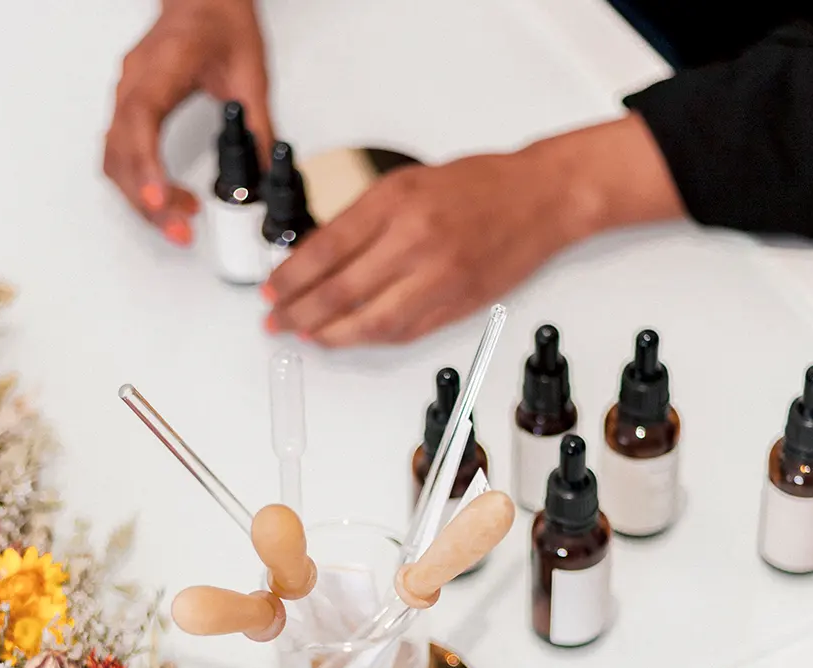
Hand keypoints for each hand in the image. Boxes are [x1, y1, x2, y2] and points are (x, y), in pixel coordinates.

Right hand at [104, 0, 271, 244]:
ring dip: (141, 199)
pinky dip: (138, 185)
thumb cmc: (220, 22)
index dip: (146, 164)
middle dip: (148, 200)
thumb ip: (259, 125)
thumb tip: (266, 172)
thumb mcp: (251, 72)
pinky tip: (165, 201)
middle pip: (123, 150)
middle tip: (181, 231)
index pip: (141, 119)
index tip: (158, 199)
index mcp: (162, 67)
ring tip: (179, 223)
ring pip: (115, 159)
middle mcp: (133, 82)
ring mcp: (125, 96)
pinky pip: (119, 155)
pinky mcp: (128, 110)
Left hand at [264, 115, 684, 346]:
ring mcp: (438, 277)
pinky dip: (369, 340)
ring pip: (369, 322)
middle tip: (276, 323)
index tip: (271, 291)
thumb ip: (365, 219)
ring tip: (308, 337)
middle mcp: (414, 240)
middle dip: (299, 312)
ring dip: (331, 335)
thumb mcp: (409, 182)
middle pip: (339, 291)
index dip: (290, 278)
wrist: (541, 197)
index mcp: (395, 202)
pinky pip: (403, 332)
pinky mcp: (456, 304)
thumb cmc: (478, 186)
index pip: (325, 249)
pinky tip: (348, 339)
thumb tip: (318, 258)